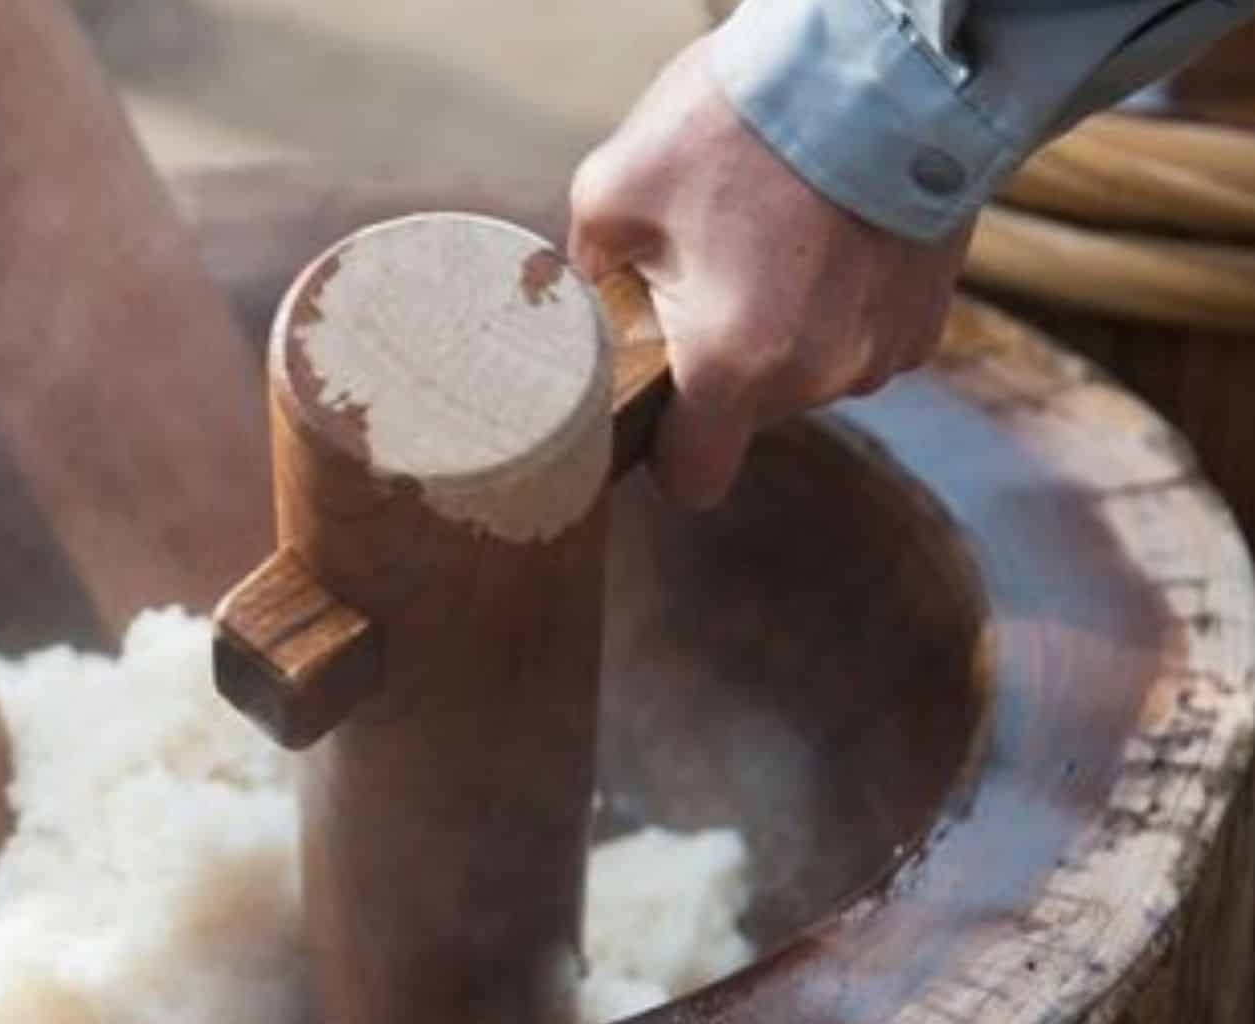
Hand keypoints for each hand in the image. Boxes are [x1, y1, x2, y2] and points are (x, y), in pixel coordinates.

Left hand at [569, 35, 973, 509]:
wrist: (884, 60)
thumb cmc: (742, 123)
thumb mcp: (616, 188)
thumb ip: (584, 273)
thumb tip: (580, 308)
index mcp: (730, 365)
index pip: (692, 480)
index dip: (665, 450)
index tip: (654, 404)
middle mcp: (815, 377)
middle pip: (746, 418)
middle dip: (719, 366)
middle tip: (707, 279)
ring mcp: (878, 353)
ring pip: (805, 379)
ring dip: (782, 335)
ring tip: (770, 246)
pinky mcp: (925, 321)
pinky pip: (857, 343)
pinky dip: (837, 310)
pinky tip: (825, 243)